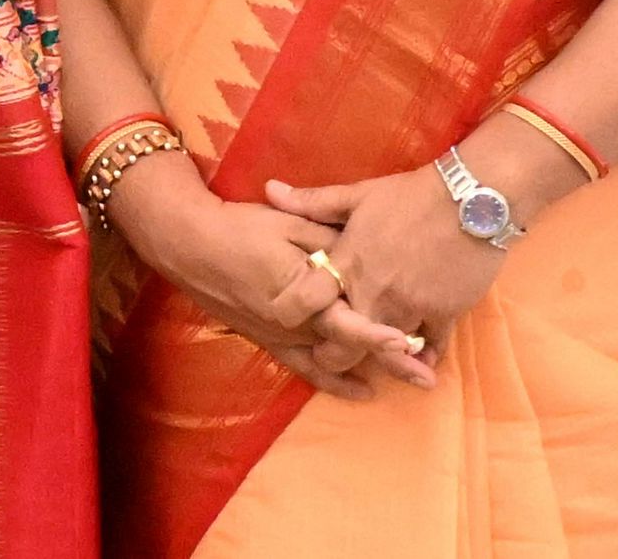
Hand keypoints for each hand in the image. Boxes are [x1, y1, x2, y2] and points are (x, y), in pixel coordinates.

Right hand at [131, 188, 436, 398]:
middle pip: (349, 347)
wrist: (190, 245)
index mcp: (300, 291)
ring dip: (371, 372)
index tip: (408, 341)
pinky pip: (308, 369)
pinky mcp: (271, 343)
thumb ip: (328, 239)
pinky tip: (364, 391)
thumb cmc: (241, 228)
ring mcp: (282, 337)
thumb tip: (367, 248)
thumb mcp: (289, 225)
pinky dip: (337, 382)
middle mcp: (293, 323)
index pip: (346, 319)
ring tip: (410, 382)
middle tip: (427, 373)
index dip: (378, 333)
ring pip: (334, 362)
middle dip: (390, 361)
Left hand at [266, 167, 504, 354]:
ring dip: (384, 357)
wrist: (471, 199)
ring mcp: (409, 307)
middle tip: (337, 353)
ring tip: (381, 356)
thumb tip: (269, 190)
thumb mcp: (358, 194)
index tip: (296, 324)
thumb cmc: (411, 195)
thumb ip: (313, 201)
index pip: (309, 304)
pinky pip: (431, 347)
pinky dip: (425, 355)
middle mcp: (374, 292)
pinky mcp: (444, 314)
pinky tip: (421, 357)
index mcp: (348, 263)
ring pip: (387, 352)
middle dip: (337, 356)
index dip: (297, 319)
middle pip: (345, 345)